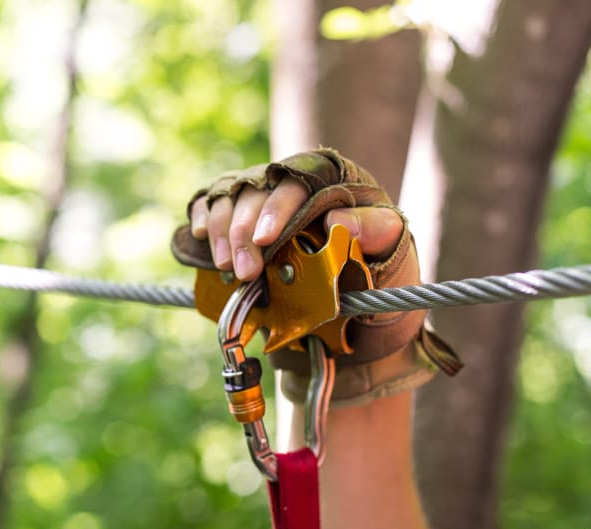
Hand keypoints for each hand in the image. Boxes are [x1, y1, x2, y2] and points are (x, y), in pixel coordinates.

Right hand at [188, 176, 404, 280]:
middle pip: (254, 194)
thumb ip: (374, 229)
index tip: (266, 239)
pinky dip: (202, 216)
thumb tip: (339, 219)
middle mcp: (287, 183)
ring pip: (228, 200)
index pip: (294, 184)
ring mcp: (260, 199)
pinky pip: (211, 204)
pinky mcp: (238, 217)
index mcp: (325, 179)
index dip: (276, 209)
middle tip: (245, 271)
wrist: (357, 288)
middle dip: (243, 233)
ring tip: (226, 267)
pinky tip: (200, 235)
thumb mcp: (390, 247)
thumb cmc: (376, 261)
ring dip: (221, 233)